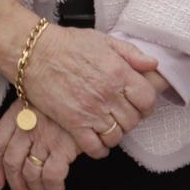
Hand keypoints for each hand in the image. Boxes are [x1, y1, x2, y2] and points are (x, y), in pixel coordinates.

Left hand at [0, 102, 78, 189]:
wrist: (89, 91)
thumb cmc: (66, 95)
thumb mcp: (40, 98)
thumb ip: (26, 118)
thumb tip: (18, 147)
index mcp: (18, 112)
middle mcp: (28, 125)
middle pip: (11, 163)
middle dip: (16, 185)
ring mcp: (45, 136)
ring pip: (31, 174)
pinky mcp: (64, 146)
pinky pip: (51, 176)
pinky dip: (53, 186)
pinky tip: (58, 186)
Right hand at [23, 27, 167, 158]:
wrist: (35, 54)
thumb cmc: (67, 44)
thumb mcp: (104, 40)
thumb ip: (131, 53)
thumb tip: (153, 64)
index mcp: (119, 73)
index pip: (147, 100)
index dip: (147, 104)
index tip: (140, 103)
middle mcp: (108, 94)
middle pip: (133, 120)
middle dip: (131, 119)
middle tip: (122, 114)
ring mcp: (91, 111)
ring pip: (116, 136)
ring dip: (115, 133)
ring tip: (109, 126)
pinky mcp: (73, 123)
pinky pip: (94, 147)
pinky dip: (99, 149)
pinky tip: (97, 142)